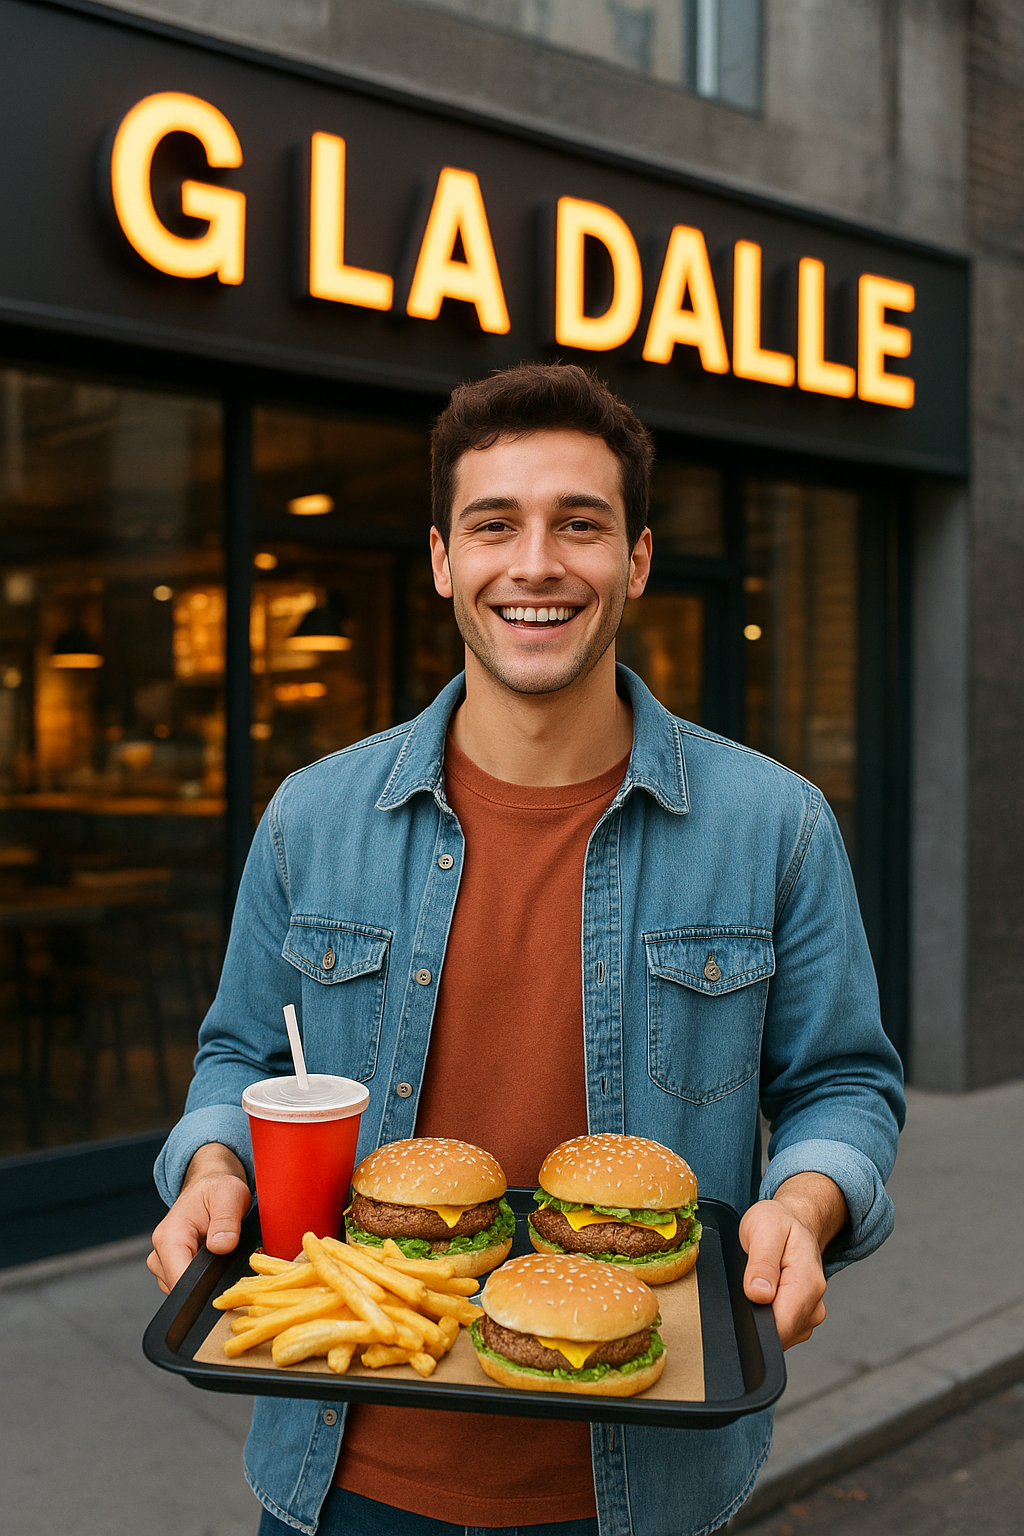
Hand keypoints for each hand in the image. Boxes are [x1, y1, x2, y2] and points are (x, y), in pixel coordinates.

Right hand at [147, 1143, 249, 1294]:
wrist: (208, 1186)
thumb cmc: (217, 1188)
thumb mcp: (229, 1195)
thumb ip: (226, 1220)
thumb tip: (222, 1246)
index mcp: (169, 1238)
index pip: (180, 1281)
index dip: (204, 1287)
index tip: (225, 1281)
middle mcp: (159, 1254)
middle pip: (183, 1288)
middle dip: (208, 1281)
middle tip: (230, 1259)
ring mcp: (162, 1263)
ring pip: (185, 1288)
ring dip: (206, 1278)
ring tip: (222, 1254)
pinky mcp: (170, 1268)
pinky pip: (186, 1283)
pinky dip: (202, 1277)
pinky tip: (213, 1259)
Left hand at [739, 1172, 846, 1349]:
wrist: (795, 1221)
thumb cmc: (779, 1223)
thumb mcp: (764, 1230)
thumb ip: (762, 1264)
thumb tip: (758, 1294)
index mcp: (807, 1282)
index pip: (782, 1325)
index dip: (757, 1321)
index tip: (745, 1301)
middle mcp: (814, 1303)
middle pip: (780, 1333)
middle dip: (757, 1316)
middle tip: (751, 1283)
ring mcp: (810, 1313)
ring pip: (780, 1334)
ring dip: (762, 1315)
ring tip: (760, 1284)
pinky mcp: (802, 1319)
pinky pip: (781, 1330)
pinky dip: (768, 1316)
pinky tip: (766, 1294)